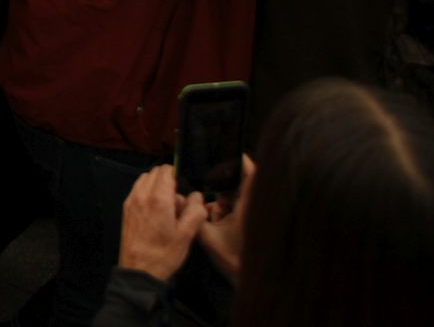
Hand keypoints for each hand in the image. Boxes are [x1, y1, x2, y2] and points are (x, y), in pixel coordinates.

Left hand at [117, 166, 204, 282]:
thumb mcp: (187, 234)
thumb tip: (196, 195)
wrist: (139, 270)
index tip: (185, 188)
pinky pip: (137, 190)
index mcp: (158, 198)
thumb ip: (195, 211)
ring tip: (168, 207)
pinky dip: (147, 193)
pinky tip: (156, 213)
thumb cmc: (165, 253)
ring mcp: (131, 200)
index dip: (178, 175)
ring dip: (157, 186)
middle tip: (178, 201)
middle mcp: (141, 194)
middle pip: (154, 173)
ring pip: (145, 180)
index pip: (166, 170)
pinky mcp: (126, 209)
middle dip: (168, 181)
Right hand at [196, 156, 253, 282]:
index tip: (232, 151)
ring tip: (212, 211)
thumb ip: (192, 216)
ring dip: (224, 201)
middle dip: (224, 184)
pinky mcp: (254, 226)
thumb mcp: (207, 236)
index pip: (251, 175)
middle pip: (242, 185)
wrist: (252, 283)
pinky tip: (216, 220)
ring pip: (239, 199)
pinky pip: (240, 210)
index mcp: (248, 206)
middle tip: (208, 183)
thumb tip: (177, 199)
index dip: (243, 161)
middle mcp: (254, 208)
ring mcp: (255, 217)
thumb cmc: (233, 258)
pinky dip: (228, 212)